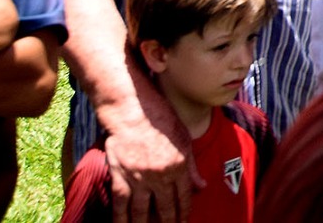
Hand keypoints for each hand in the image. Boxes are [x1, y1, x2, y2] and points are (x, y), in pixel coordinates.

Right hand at [103, 105, 198, 222]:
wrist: (133, 111)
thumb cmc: (161, 120)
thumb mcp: (184, 140)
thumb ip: (192, 167)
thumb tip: (202, 187)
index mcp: (179, 166)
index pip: (184, 197)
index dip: (184, 212)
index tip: (183, 222)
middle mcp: (160, 175)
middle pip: (165, 207)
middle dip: (168, 222)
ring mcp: (139, 177)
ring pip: (142, 210)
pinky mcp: (120, 175)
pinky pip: (120, 203)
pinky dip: (120, 218)